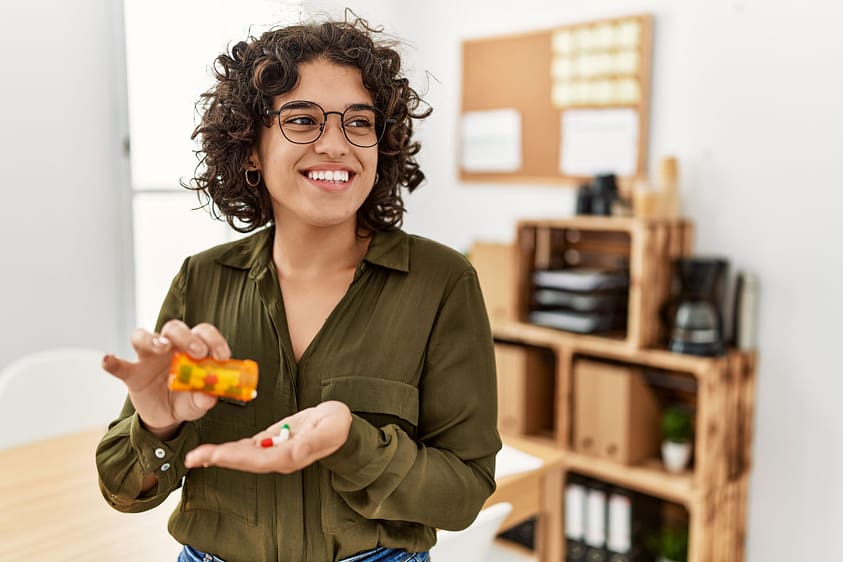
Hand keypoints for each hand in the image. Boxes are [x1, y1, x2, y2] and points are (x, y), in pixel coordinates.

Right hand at [102, 320, 231, 438]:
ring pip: (143, 336)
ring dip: (152, 339)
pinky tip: (107, 360)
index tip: (222, 356)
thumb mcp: (199, 402)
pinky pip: (119, 365)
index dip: (214, 340)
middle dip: (186, 336)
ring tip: (162, 348)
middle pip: (173, 328)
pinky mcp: (132, 374)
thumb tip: (209, 396)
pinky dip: (112, 362)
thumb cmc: (187, 399)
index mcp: (191, 348)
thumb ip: (204, 398)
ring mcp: (147, 359)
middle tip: (198, 352)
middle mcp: (169, 347)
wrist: (166, 417)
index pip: (202, 333)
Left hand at [183, 401, 351, 473]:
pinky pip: (247, 447)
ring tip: (195, 456)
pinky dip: (230, 448)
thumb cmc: (338, 425)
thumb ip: (314, 441)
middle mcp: (277, 458)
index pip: (257, 459)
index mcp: (290, 456)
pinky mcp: (271, 441)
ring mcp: (273, 451)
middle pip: (243, 460)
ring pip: (241, 455)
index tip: (215, 455)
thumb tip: (295, 452)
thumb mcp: (332, 428)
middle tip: (192, 458)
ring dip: (218, 455)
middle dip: (218, 458)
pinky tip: (214, 450)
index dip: (235, 458)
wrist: (341, 424)